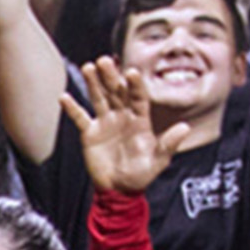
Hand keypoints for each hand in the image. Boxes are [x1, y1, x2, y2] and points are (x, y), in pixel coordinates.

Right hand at [61, 56, 188, 194]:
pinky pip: (80, 117)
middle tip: (104, 61)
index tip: (131, 72)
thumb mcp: (158, 160)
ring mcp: (105, 123)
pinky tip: (64, 97)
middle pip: (116, 92)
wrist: (119, 188)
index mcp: (140, 120)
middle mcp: (122, 116)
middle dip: (110, 76)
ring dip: (93, 84)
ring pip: (99, 98)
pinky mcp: (90, 133)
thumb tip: (185, 128)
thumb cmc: (141, 174)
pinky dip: (72, 108)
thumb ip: (169, 144)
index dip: (135, 85)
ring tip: (88, 66)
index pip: (138, 97)